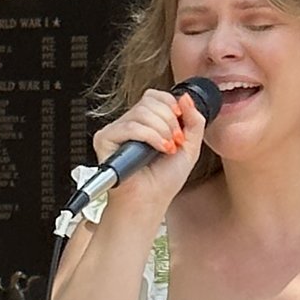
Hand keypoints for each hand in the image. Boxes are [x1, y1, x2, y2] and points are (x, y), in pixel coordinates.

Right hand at [86, 85, 210, 221]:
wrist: (149, 203)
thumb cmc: (163, 182)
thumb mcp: (189, 147)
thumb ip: (194, 121)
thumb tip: (186, 97)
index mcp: (146, 123)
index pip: (155, 96)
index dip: (171, 105)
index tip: (180, 125)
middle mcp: (129, 124)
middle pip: (149, 102)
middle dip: (170, 122)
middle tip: (175, 142)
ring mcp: (116, 131)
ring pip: (142, 112)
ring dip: (162, 130)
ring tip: (167, 149)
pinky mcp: (105, 140)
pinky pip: (130, 127)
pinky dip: (150, 136)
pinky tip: (158, 149)